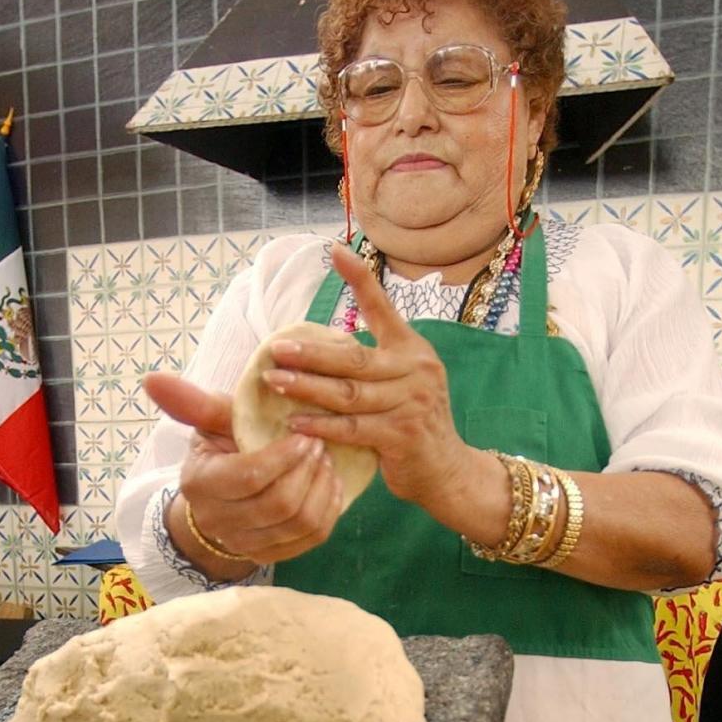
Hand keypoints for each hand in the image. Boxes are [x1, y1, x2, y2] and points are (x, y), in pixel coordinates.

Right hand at [143, 372, 342, 568]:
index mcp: (201, 485)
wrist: (221, 499)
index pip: (248, 477)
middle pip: (278, 503)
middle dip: (307, 471)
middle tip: (320, 444)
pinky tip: (330, 484)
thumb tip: (151, 378)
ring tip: (326, 460)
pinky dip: (328, 509)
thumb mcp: (210, 423)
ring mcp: (246, 544)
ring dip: (321, 488)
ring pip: (298, 523)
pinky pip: (312, 538)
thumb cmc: (221, 449)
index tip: (304, 434)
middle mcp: (220, 521)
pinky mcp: (272, 555)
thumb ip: (192, 402)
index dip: (283, 456)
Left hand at [260, 243, 470, 509]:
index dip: (360, 279)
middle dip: (311, 354)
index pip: (383, 308)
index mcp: (412, 350)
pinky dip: (322, 426)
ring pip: (349, 394)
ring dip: (307, 388)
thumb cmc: (411, 424)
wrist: (446, 470)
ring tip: (274, 383)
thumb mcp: (401, 383)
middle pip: (354, 358)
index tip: (335, 251)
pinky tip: (295, 423)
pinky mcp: (403, 435)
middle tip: (276, 349)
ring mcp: (411, 403)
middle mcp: (416, 370)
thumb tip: (320, 349)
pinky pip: (353, 428)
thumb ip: (373, 364)